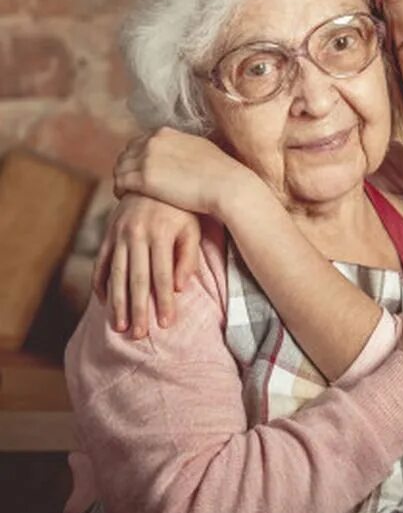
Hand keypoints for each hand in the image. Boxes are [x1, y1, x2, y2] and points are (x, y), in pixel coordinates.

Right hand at [93, 195, 201, 336]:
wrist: (154, 178)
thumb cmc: (182, 208)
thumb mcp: (192, 228)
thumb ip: (188, 257)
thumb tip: (180, 288)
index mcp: (161, 234)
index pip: (163, 276)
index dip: (164, 301)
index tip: (166, 323)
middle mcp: (136, 235)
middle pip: (137, 279)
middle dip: (138, 309)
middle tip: (138, 334)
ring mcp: (119, 234)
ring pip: (116, 274)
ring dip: (117, 302)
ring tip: (119, 327)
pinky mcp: (108, 233)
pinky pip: (101, 262)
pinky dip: (100, 283)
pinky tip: (104, 302)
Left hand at [113, 127, 255, 219]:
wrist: (227, 185)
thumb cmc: (221, 172)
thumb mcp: (201, 148)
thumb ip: (184, 147)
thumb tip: (184, 153)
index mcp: (165, 133)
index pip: (140, 141)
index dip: (139, 156)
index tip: (142, 169)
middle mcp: (152, 141)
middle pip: (127, 153)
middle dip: (128, 167)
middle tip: (131, 182)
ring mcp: (146, 158)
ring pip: (120, 167)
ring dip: (122, 179)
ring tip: (128, 192)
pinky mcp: (143, 178)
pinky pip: (120, 183)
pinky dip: (120, 190)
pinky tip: (127, 198)